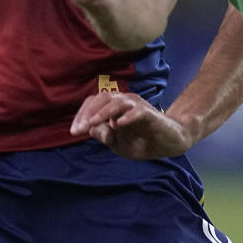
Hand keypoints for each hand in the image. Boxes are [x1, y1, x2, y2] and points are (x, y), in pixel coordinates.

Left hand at [70, 91, 194, 157]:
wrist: (169, 144)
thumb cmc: (142, 141)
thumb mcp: (118, 144)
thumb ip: (105, 136)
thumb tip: (91, 130)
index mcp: (115, 107)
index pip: (94, 103)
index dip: (82, 114)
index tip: (74, 131)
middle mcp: (125, 102)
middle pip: (103, 97)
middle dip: (88, 113)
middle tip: (79, 129)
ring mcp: (137, 106)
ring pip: (118, 102)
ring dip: (103, 112)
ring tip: (92, 123)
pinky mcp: (150, 114)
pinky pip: (137, 111)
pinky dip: (127, 117)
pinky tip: (119, 124)